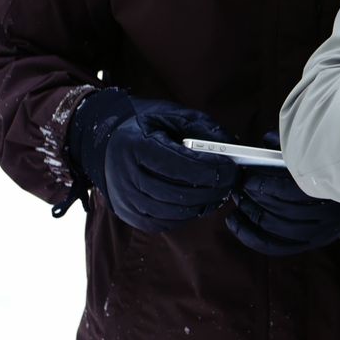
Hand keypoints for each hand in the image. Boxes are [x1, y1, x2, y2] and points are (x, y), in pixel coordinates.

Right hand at [65, 88, 240, 231]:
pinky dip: (185, 216)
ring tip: (218, 192)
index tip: (232, 168)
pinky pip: (163, 223)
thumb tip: (233, 147)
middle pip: (178, 193)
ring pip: (173, 212)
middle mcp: (125, 175)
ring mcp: (124, 199)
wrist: (105, 140)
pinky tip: (197, 203)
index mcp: (136, 145)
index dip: (210, 170)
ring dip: (202, 205)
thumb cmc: (145, 125)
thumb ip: (203, 129)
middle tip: (231, 182)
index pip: (179, 165)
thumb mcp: (173, 115)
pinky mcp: (128, 214)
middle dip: (212, 190)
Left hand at [226, 133, 339, 255]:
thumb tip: (265, 142)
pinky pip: (277, 246)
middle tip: (238, 188)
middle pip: (284, 212)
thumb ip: (292, 146)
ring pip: (279, 230)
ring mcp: (322, 233)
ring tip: (238, 203)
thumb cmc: (334, 163)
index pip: (293, 192)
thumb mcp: (318, 150)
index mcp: (333, 189)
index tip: (247, 179)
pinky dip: (252, 237)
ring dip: (252, 217)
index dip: (266, 186)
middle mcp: (330, 216)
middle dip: (256, 200)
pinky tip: (236, 224)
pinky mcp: (312, 243)